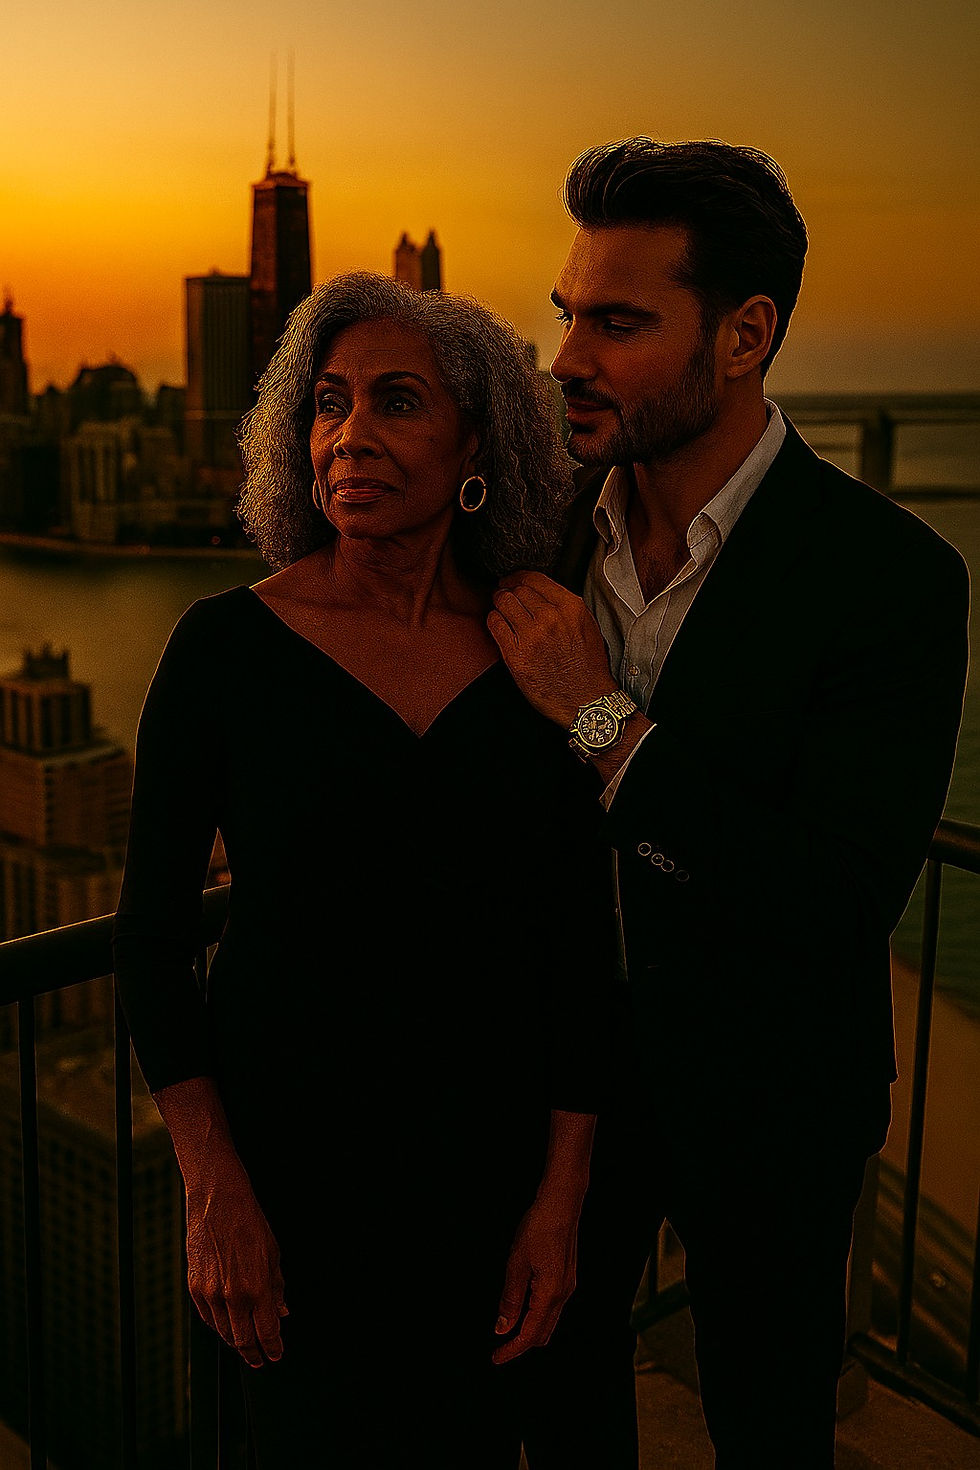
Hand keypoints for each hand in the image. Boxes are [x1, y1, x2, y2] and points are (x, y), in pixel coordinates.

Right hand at [185, 1161, 287, 1367]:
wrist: (218, 1202)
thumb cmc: (249, 1224)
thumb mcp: (273, 1255)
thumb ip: (276, 1288)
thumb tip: (281, 1312)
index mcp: (257, 1288)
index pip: (266, 1332)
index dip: (273, 1347)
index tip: (276, 1354)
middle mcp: (232, 1296)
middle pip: (242, 1340)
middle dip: (253, 1353)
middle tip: (260, 1359)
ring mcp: (211, 1294)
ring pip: (223, 1332)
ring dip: (235, 1341)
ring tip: (244, 1344)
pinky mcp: (194, 1287)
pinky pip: (207, 1317)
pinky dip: (218, 1325)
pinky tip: (226, 1325)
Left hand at [488, 571, 616, 728]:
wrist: (586, 700)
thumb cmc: (588, 666)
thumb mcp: (587, 625)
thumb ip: (565, 606)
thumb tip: (540, 591)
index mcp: (571, 607)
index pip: (534, 578)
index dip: (517, 577)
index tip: (512, 581)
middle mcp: (550, 618)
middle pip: (516, 589)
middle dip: (507, 590)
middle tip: (503, 594)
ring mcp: (532, 637)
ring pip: (503, 603)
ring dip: (498, 603)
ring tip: (500, 608)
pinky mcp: (517, 655)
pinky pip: (495, 624)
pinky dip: (493, 620)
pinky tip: (498, 624)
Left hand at [491, 1195, 580, 1364]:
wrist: (561, 1204)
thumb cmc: (538, 1228)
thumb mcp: (516, 1263)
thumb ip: (510, 1299)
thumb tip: (502, 1328)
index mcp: (550, 1294)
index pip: (530, 1334)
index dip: (512, 1349)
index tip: (495, 1358)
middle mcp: (563, 1295)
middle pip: (543, 1333)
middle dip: (521, 1344)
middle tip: (499, 1347)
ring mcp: (567, 1286)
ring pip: (549, 1321)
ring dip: (529, 1330)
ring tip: (507, 1329)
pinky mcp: (567, 1277)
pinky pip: (552, 1308)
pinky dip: (536, 1316)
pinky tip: (523, 1307)